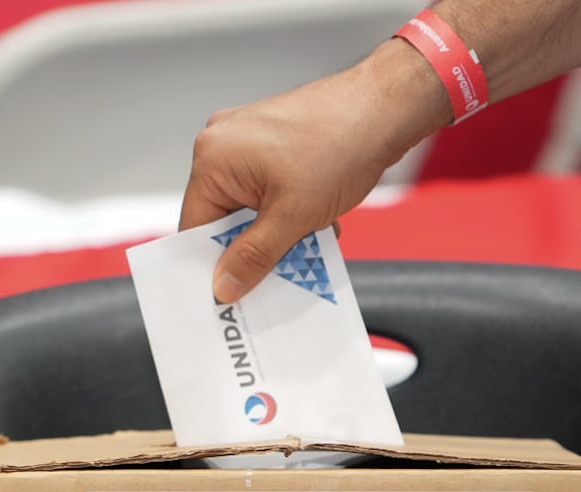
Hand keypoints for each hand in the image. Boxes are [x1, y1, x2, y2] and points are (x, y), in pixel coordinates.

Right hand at [179, 40, 450, 303]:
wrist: (385, 108)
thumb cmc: (340, 144)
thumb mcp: (292, 217)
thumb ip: (253, 257)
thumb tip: (223, 285)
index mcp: (213, 158)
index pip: (196, 227)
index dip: (213, 264)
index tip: (230, 294)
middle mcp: (223, 144)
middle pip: (223, 219)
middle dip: (253, 247)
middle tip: (278, 272)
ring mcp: (247, 140)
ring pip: (249, 208)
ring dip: (277, 232)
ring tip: (308, 239)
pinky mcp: (272, 142)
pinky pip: (267, 191)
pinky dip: (288, 212)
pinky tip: (316, 221)